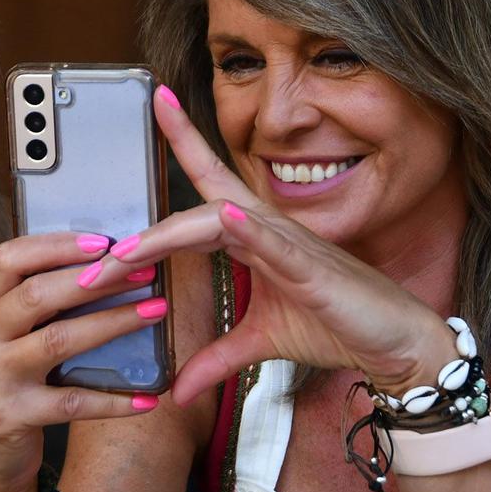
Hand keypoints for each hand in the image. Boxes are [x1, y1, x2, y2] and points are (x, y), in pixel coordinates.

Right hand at [0, 232, 168, 491]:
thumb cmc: (13, 384)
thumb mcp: (11, 338)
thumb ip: (40, 305)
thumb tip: (108, 264)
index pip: (9, 259)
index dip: (56, 245)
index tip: (104, 242)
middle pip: (37, 294)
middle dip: (96, 279)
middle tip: (144, 271)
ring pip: (57, 340)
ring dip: (112, 323)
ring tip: (155, 312)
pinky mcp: (10, 416)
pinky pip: (72, 403)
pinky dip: (114, 401)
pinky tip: (148, 399)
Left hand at [81, 88, 457, 405]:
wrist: (393, 345)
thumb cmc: (336, 327)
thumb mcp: (261, 344)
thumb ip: (216, 359)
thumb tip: (177, 391)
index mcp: (254, 237)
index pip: (208, 185)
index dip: (184, 140)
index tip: (157, 100)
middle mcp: (267, 228)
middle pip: (194, 213)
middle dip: (142, 238)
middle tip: (97, 266)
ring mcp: (290, 243)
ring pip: (221, 222)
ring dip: (171, 237)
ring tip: (129, 252)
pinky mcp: (313, 268)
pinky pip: (276, 243)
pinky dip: (250, 229)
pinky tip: (225, 216)